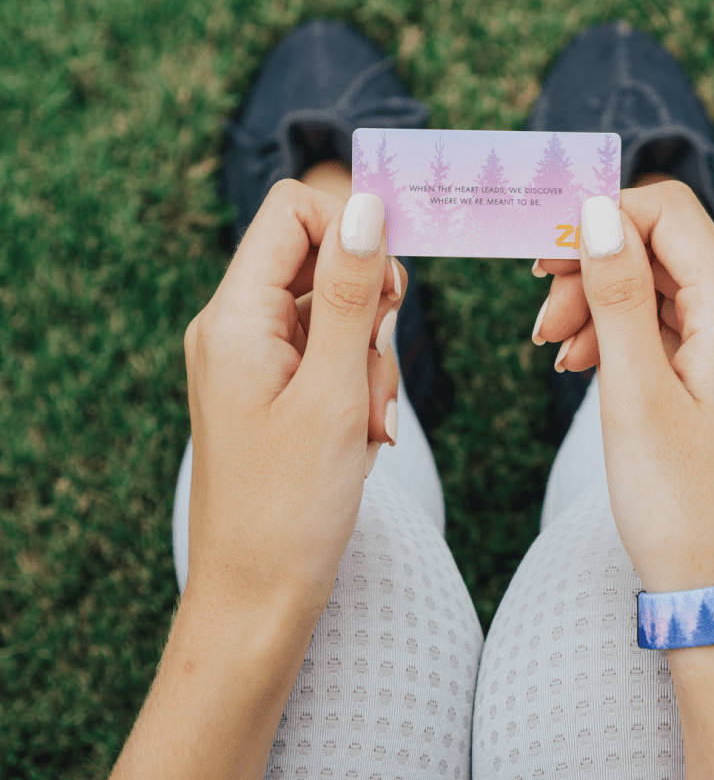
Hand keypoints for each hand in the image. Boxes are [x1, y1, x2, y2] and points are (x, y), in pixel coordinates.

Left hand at [183, 180, 405, 614]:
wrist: (257, 600)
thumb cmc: (290, 507)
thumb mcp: (332, 391)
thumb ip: (349, 292)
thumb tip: (365, 205)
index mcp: (234, 316)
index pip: (293, 211)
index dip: (352, 231)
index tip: (388, 292)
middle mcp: (236, 327)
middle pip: (321, 260)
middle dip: (368, 309)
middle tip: (372, 371)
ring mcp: (254, 360)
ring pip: (335, 312)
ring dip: (370, 359)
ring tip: (365, 425)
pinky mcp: (274, 390)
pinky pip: (329, 355)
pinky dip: (358, 386)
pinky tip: (360, 437)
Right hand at [533, 182, 713, 591]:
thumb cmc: (679, 507)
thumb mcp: (634, 394)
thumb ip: (618, 295)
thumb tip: (599, 213)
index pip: (672, 217)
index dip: (604, 217)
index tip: (545, 250)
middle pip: (664, 254)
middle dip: (594, 271)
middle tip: (540, 315)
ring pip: (663, 294)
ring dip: (602, 307)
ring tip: (553, 351)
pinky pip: (671, 333)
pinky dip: (624, 338)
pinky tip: (582, 364)